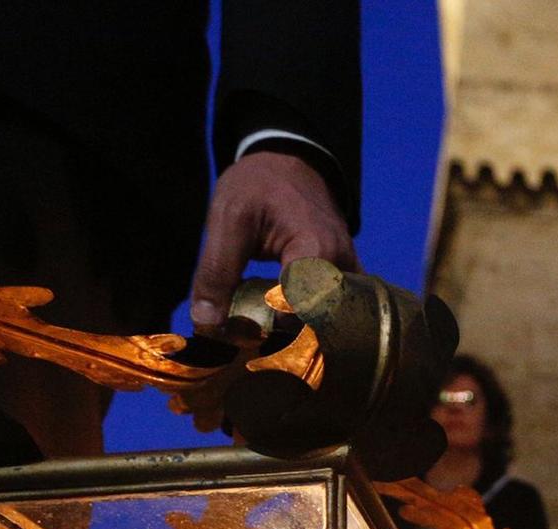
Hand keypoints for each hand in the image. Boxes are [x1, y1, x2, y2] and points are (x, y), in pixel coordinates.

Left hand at [189, 152, 359, 333]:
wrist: (288, 162)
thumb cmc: (257, 184)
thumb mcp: (228, 220)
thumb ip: (217, 272)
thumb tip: (207, 324)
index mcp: (316, 251)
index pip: (300, 311)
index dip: (269, 329)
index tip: (240, 331)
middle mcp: (343, 267)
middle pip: (319, 324)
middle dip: (284, 338)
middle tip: (250, 337)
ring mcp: (351, 274)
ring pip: (329, 322)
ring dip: (298, 333)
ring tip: (266, 333)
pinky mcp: (348, 278)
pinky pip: (335, 312)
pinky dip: (311, 323)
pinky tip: (285, 323)